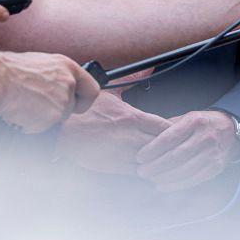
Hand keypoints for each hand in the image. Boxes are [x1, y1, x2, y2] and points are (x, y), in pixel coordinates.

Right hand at [0, 51, 99, 133]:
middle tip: (36, 103)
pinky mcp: (51, 118)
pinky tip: (18, 110)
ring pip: (56, 118)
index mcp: (68, 68)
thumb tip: (61, 88)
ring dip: (41, 116)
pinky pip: (42, 127)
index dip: (84, 99)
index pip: (92, 89)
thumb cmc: (9, 69)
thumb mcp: (42, 64)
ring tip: (23, 103)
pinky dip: (30, 124)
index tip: (77, 103)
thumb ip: (57, 77)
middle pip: (71, 108)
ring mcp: (61, 102)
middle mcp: (69, 84)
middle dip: (56, 110)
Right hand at [56, 90, 171, 171]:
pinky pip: (137, 172)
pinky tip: (150, 168)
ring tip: (168, 159)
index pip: (165, 126)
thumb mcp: (109, 92)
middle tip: (178, 147)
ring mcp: (123, 153)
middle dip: (171, 146)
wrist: (60, 130)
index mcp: (132, 117)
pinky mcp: (113, 166)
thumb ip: (132, 81)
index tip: (179, 131)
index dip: (174, 130)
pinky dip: (146, 170)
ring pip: (153, 160)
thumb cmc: (83, 110)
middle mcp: (131, 137)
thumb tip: (148, 68)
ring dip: (161, 160)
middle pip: (163, 145)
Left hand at [134, 109, 239, 191]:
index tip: (140, 157)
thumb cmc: (202, 124)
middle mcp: (205, 137)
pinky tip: (163, 186)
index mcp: (194, 122)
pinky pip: (194, 179)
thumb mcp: (187, 118)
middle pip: (176, 156)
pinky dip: (176, 185)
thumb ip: (168, 127)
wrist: (231, 129)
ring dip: (164, 177)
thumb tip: (144, 139)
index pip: (169, 137)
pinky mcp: (216, 166)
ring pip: (184, 170)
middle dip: (155, 166)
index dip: (152, 149)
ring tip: (150, 179)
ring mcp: (212, 153)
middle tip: (141, 171)